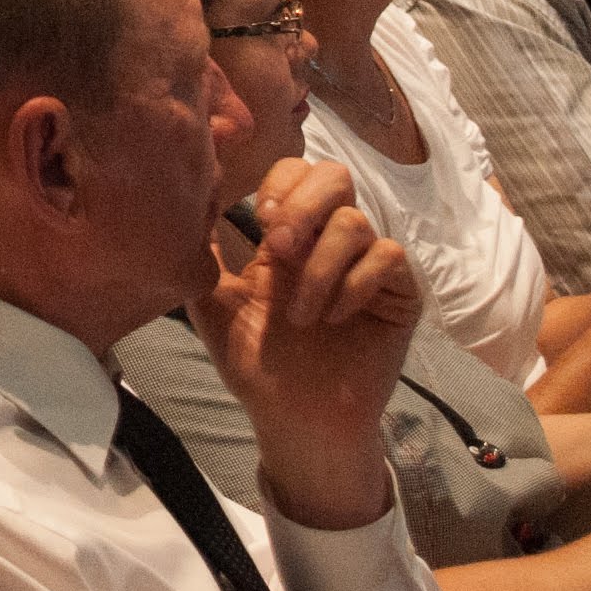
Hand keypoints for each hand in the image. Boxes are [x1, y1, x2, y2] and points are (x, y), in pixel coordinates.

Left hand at [192, 159, 419, 528]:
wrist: (293, 420)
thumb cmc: (256, 364)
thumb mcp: (215, 300)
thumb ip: (203, 251)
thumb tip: (189, 198)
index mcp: (291, 236)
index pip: (296, 171)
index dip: (280, 182)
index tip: (259, 217)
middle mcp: (331, 242)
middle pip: (335, 175)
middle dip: (302, 205)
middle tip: (277, 249)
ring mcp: (368, 266)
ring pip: (356, 222)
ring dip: (319, 267)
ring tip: (299, 315)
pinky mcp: (401, 294)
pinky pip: (388, 257)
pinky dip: (355, 284)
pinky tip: (335, 318)